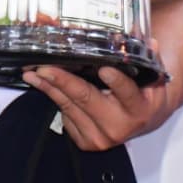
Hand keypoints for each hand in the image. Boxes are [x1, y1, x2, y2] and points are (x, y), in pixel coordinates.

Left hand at [22, 63, 166, 149]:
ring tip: (32, 72)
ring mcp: (101, 137)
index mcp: (139, 108)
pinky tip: (42, 83)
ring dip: (49, 87)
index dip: (117, 82)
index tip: (105, 69)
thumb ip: (146, 56)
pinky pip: (65, 115)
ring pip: (69, 106)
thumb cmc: (143, 91)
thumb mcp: (150, 73)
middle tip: (45, 68)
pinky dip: (53, 96)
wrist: (143, 120)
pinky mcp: (86, 142)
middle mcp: (119, 126)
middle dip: (64, 81)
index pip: (128, 93)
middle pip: (87, 99)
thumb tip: (143, 40)